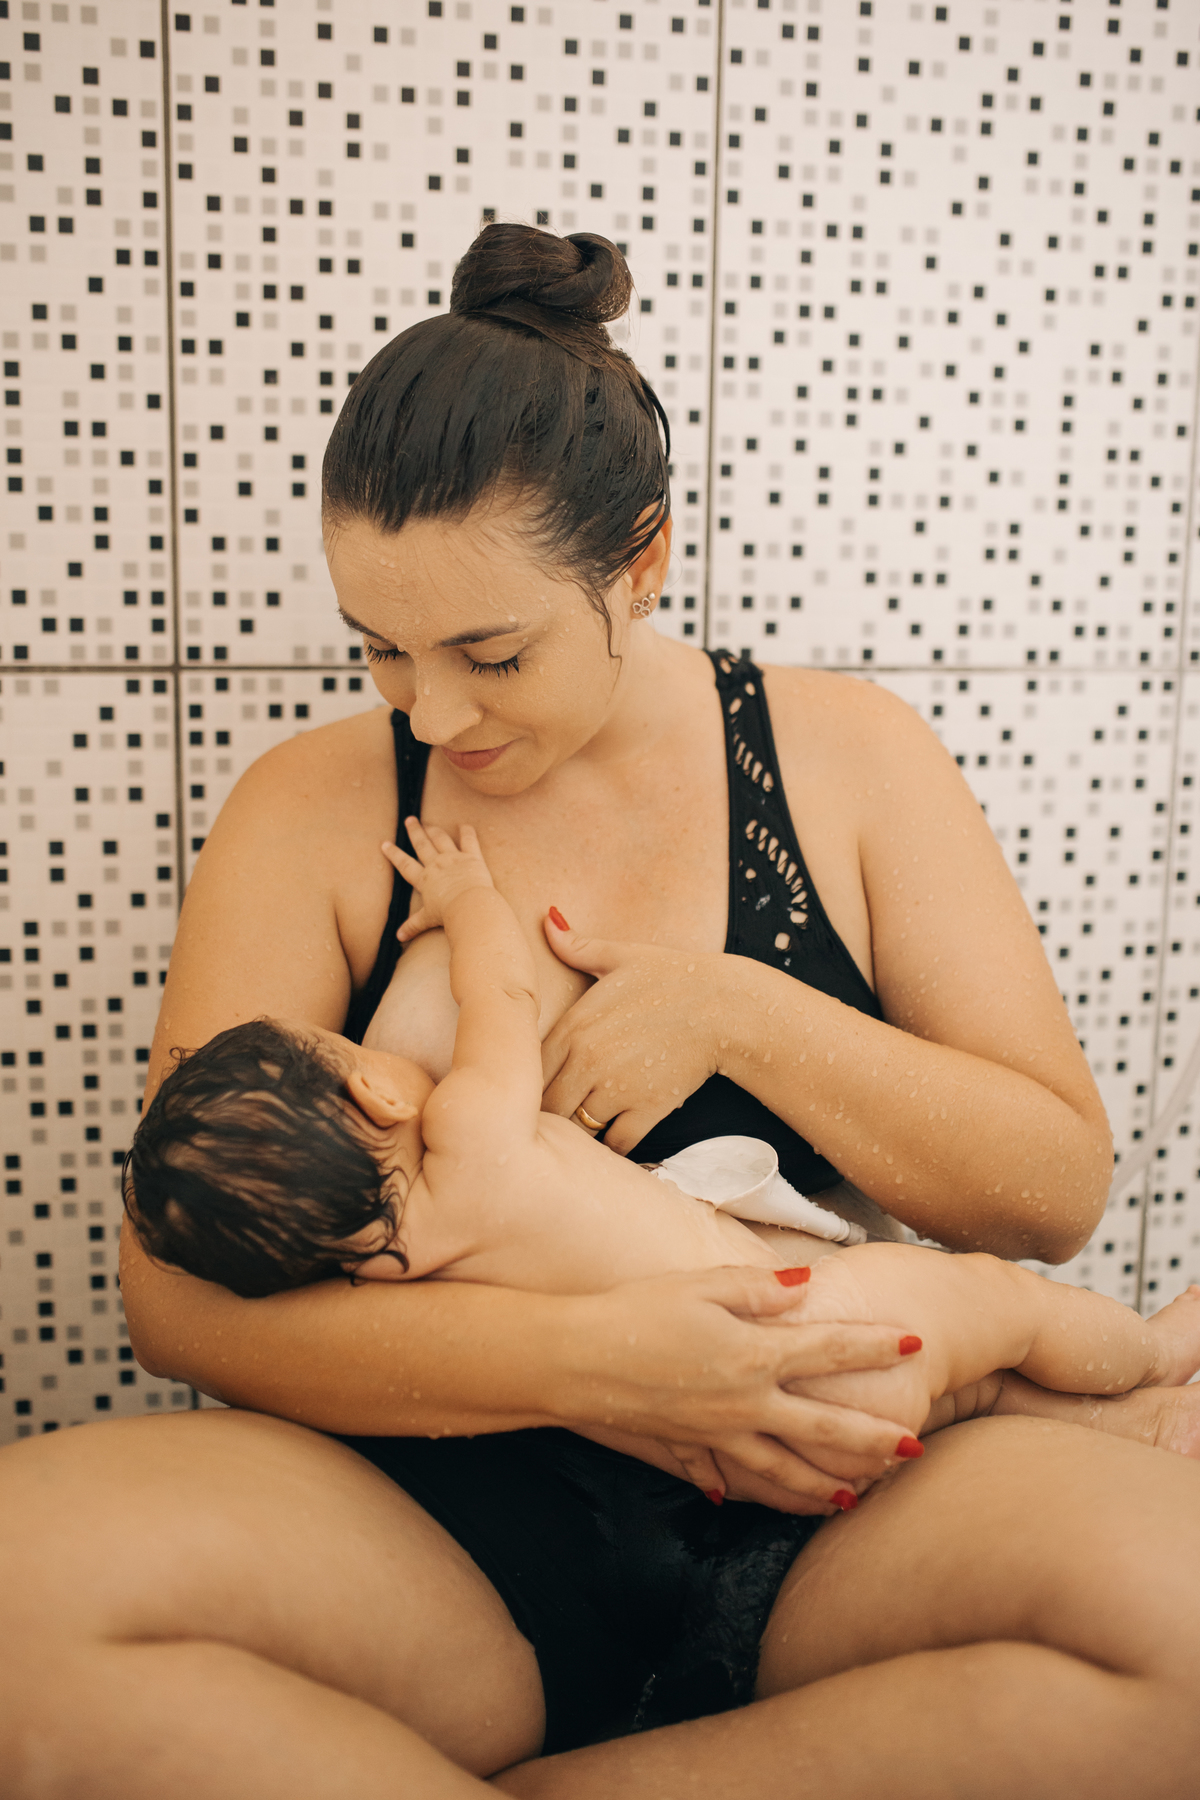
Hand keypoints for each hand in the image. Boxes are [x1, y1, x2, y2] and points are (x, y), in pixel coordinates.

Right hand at [384, 819, 495, 944]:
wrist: (469, 906)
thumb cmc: (448, 914)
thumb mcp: (427, 920)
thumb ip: (413, 926)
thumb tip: (399, 938)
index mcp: (424, 879)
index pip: (405, 864)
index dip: (393, 854)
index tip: (385, 844)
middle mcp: (436, 865)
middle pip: (422, 844)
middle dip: (415, 831)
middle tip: (409, 820)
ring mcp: (454, 858)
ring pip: (441, 839)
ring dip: (434, 829)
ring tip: (429, 823)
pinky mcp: (472, 857)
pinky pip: (469, 840)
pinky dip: (467, 831)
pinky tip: (464, 825)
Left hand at [540, 914, 730, 1153]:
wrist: (727, 1006)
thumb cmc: (674, 976)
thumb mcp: (622, 954)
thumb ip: (578, 945)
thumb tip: (547, 918)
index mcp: (573, 1025)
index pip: (525, 1068)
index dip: (524, 1081)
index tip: (533, 1087)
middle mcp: (587, 1060)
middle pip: (544, 1105)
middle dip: (546, 1113)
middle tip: (554, 1116)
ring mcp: (617, 1088)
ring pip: (575, 1129)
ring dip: (577, 1132)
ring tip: (581, 1129)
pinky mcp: (648, 1110)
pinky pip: (615, 1145)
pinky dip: (612, 1147)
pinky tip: (615, 1135)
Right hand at [559, 1265, 920, 1513]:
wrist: (575, 1362)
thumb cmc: (637, 1312)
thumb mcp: (700, 1285)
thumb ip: (758, 1288)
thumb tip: (807, 1284)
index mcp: (754, 1354)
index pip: (830, 1348)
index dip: (876, 1345)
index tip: (914, 1343)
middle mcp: (746, 1403)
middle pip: (825, 1427)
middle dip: (874, 1439)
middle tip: (916, 1448)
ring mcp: (719, 1434)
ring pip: (786, 1470)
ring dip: (826, 1485)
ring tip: (859, 1495)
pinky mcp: (690, 1448)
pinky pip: (733, 1478)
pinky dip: (755, 1494)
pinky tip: (765, 1501)